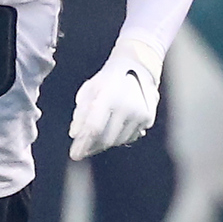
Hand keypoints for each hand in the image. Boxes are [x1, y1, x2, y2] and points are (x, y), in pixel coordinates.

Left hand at [69, 37, 163, 159]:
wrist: (137, 66)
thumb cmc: (108, 79)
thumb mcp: (89, 90)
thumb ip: (80, 112)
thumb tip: (75, 134)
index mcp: (108, 95)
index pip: (94, 127)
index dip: (83, 144)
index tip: (74, 155)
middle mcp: (127, 106)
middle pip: (106, 139)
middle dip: (91, 147)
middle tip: (82, 149)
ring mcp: (140, 113)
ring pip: (117, 141)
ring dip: (104, 143)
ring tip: (96, 137)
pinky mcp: (148, 118)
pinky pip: (129, 137)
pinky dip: (118, 137)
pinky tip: (112, 129)